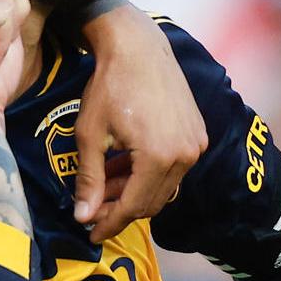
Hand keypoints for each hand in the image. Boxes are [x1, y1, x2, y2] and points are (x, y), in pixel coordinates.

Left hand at [74, 4, 207, 241]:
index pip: (133, 206)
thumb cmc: (109, 86)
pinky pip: (172, 168)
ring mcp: (195, 144)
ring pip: (162, 186)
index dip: (109, 223)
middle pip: (151, 201)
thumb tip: (83, 217)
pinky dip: (147, 174)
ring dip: (133, 191)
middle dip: (119, 209)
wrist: (137, 46)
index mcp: (159, 157)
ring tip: (102, 185)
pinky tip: (121, 167)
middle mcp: (185, 154)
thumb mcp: (90, 134)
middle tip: (92, 210)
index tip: (90, 233)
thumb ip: (88, 179)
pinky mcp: (196, 133)